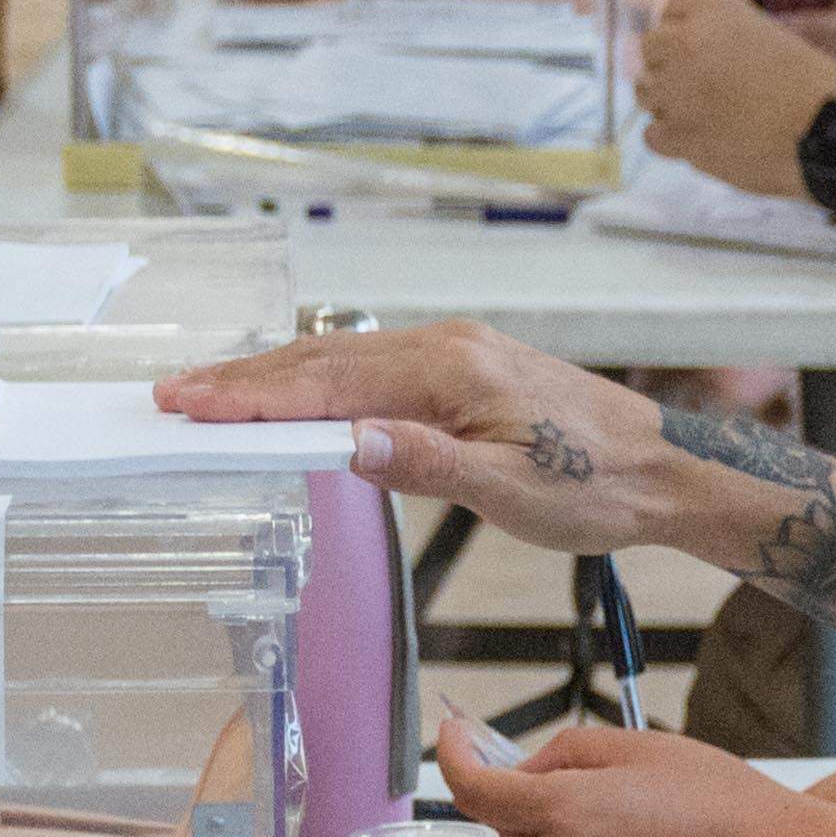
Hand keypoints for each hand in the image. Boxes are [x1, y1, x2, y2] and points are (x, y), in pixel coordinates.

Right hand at [154, 319, 675, 547]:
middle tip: (170, 397)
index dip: (251, 400)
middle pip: (321, 360)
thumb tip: (348, 444)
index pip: (328, 386)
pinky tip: (292, 391)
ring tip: (209, 394)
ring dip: (272, 376)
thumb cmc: (597, 484)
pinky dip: (315, 377)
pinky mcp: (461, 365)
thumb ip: (426, 463)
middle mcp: (444, 346)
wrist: (665, 466)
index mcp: (449, 370)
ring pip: (341, 358)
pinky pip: (369, 364)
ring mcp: (452, 350)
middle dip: (241, 381)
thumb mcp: (511, 490)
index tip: (188, 406)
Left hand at [425, 714, 829, 836]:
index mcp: (560, 811)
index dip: (455, 759)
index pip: (473, 791)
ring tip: (639, 830)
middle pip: (512, 831)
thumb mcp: (638, 746)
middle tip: (586, 785)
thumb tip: (528, 770)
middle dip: (530, 803)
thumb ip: (566, 752)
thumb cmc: (720, 800)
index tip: (457, 739)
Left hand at [641, 0, 835, 199]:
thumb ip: (725, 34)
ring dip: (668, 102)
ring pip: (646, 91)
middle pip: (650, 47)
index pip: (672, 5)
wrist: (827, 133)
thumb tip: (689, 45)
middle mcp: (686, 41)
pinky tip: (704, 140)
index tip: (698, 46)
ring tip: (707, 115)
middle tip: (701, 85)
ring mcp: (675, 89)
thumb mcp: (769, 35)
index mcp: (714, 10)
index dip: (683, 27)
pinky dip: (673, 140)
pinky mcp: (677, 133)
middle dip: (669, 64)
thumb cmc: (811, 87)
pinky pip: (653, 134)